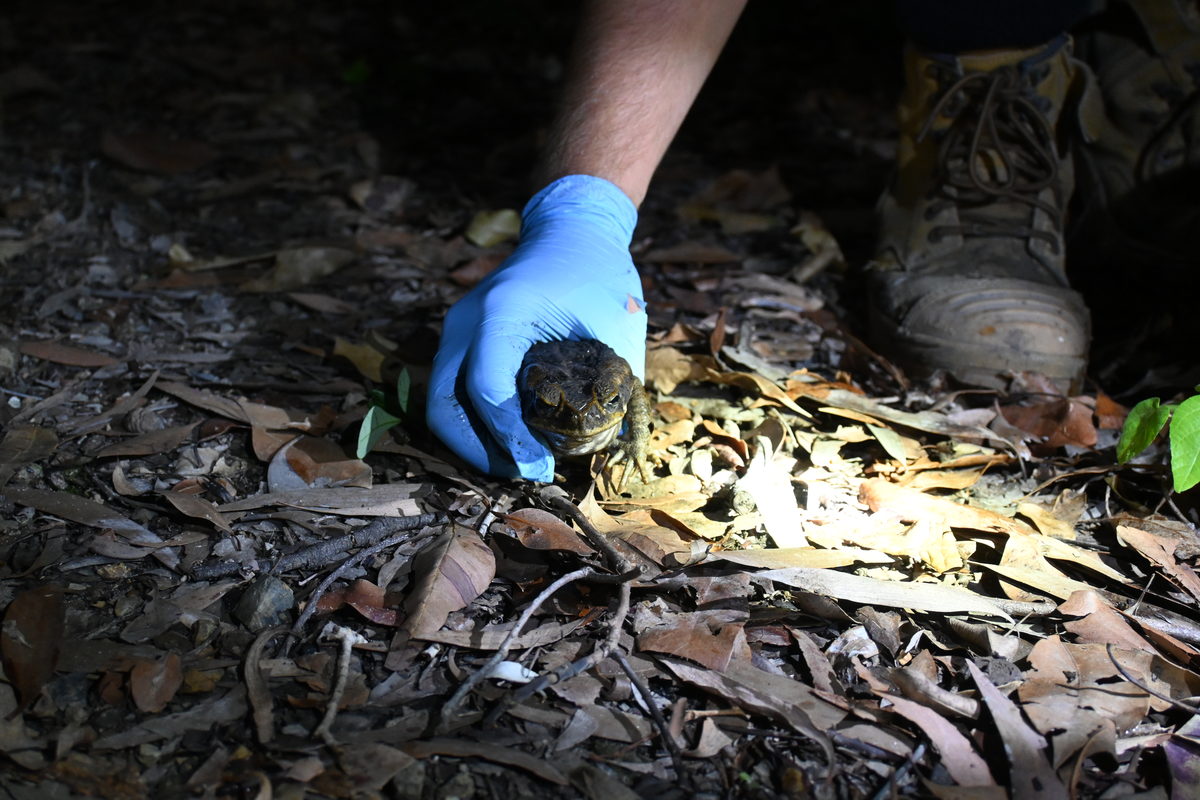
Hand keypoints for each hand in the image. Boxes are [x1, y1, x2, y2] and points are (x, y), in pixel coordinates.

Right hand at [427, 175, 646, 480]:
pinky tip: (507, 440)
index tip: (539, 467)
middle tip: (521, 473)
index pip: (486, 388)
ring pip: (440, 401)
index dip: (508, 437)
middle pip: (444, 403)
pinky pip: (452, 390)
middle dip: (478, 450)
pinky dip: (472, 421)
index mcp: (503, 309)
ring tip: (516, 463)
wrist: (571, 227)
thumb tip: (614, 447)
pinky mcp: (460, 338)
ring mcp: (456, 328)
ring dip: (471, 440)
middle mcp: (467, 319)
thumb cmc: (598, 271)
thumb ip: (617, 383)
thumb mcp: (618, 325)